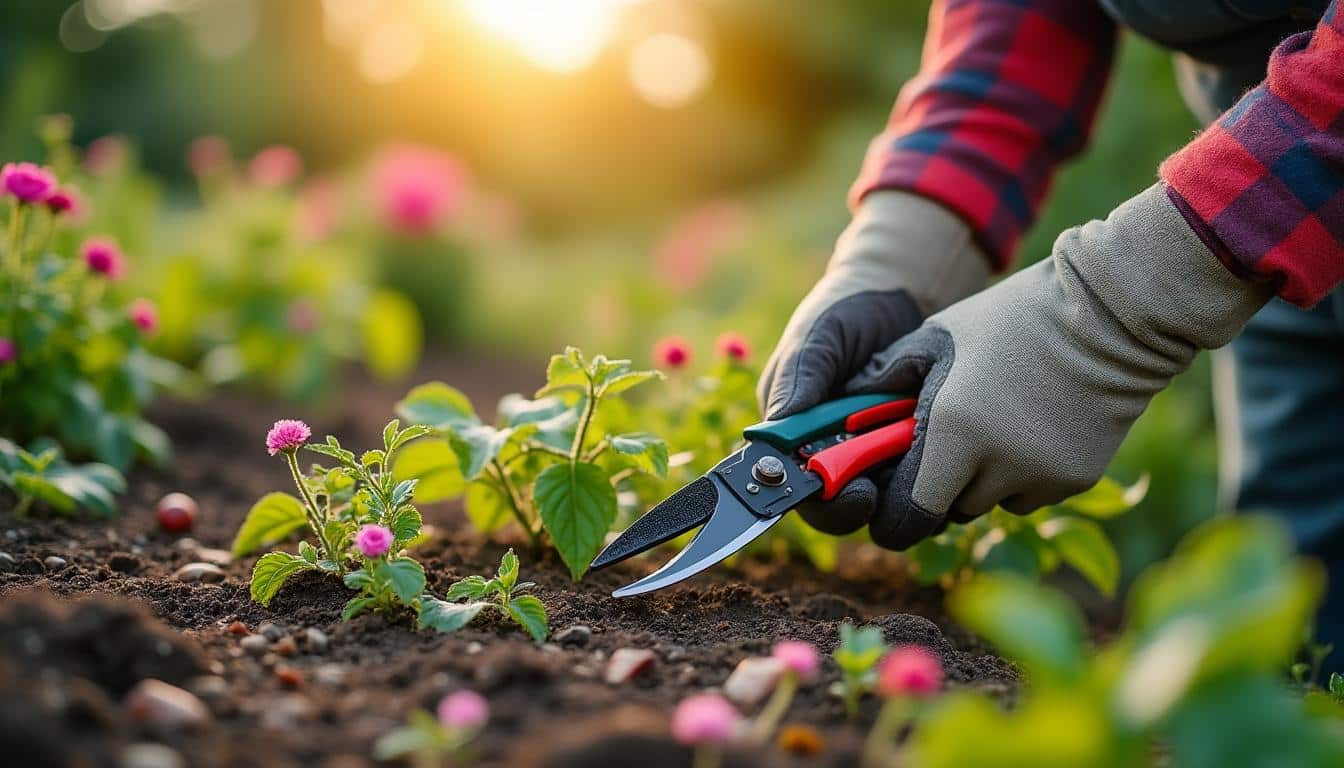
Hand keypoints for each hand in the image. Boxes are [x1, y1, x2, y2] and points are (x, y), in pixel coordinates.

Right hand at [757, 190, 989, 534]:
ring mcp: (871, 455)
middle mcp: (829, 453)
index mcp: (794, 434)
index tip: (856, 493)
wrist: (903, 292)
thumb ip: (800, 378)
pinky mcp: (909, 451)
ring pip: (885, 501)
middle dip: (866, 505)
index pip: (797, 489)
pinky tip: (950, 454)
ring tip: (928, 467)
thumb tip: (777, 435)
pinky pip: (921, 480)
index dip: (825, 502)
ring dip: (905, 493)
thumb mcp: (820, 336)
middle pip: (841, 507)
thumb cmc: (847, 309)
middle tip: (892, 490)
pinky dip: (935, 474)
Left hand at [844, 185, 1269, 548]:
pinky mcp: (1077, 480)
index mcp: (953, 431)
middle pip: (949, 510)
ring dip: (981, 481)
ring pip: (990, 505)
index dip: (894, 516)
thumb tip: (851, 407)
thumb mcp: (940, 334)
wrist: (1113, 313)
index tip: (890, 502)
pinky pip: (1031, 495)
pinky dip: (1022, 475)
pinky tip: (1033, 426)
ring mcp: (1041, 477)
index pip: (908, 515)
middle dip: (938, 488)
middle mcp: (997, 465)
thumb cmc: (1015, 316)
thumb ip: (890, 376)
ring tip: (994, 424)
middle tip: (943, 446)